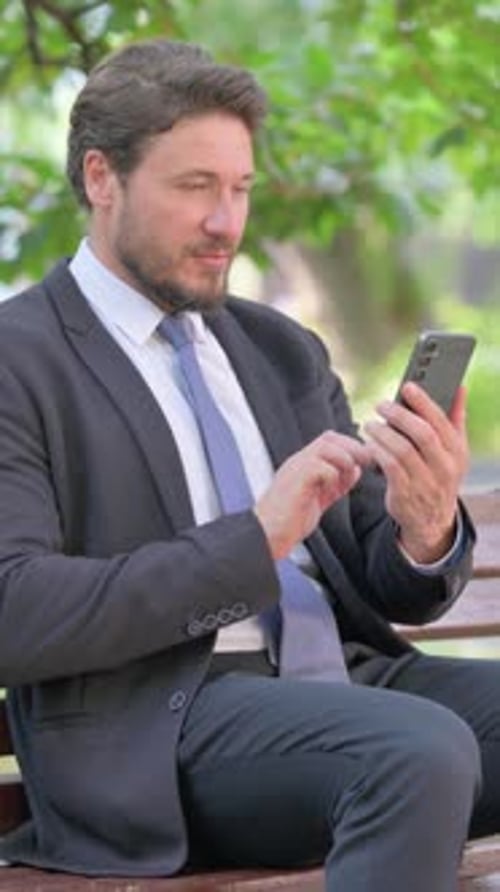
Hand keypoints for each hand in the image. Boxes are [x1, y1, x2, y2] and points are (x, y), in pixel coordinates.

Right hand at [254, 431, 371, 560]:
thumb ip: (336, 484)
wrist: (267, 535)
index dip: (350, 446)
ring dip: (345, 460)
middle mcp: (299, 461)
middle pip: (330, 438)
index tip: (364, 461)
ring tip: (348, 478)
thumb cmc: (290, 521)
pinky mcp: (296, 479)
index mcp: (304, 464)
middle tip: (367, 462)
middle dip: (352, 448)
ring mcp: (296, 468)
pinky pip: (321, 467)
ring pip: (327, 447)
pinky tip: (331, 491)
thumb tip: (356, 470)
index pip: (330, 440)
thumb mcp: (319, 499)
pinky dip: (333, 476)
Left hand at [364, 384, 468, 562]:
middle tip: (381, 405)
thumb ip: (455, 419)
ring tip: (370, 424)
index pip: (441, 422)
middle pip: (422, 434)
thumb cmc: (439, 475)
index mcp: (457, 452)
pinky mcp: (404, 494)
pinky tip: (370, 443)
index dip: (424, 402)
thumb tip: (459, 387)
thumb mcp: (454, 452)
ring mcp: (425, 482)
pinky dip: (378, 452)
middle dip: (399, 415)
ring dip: (383, 433)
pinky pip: (389, 467)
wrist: (431, 520)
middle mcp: (444, 467)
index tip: (407, 387)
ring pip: (402, 450)